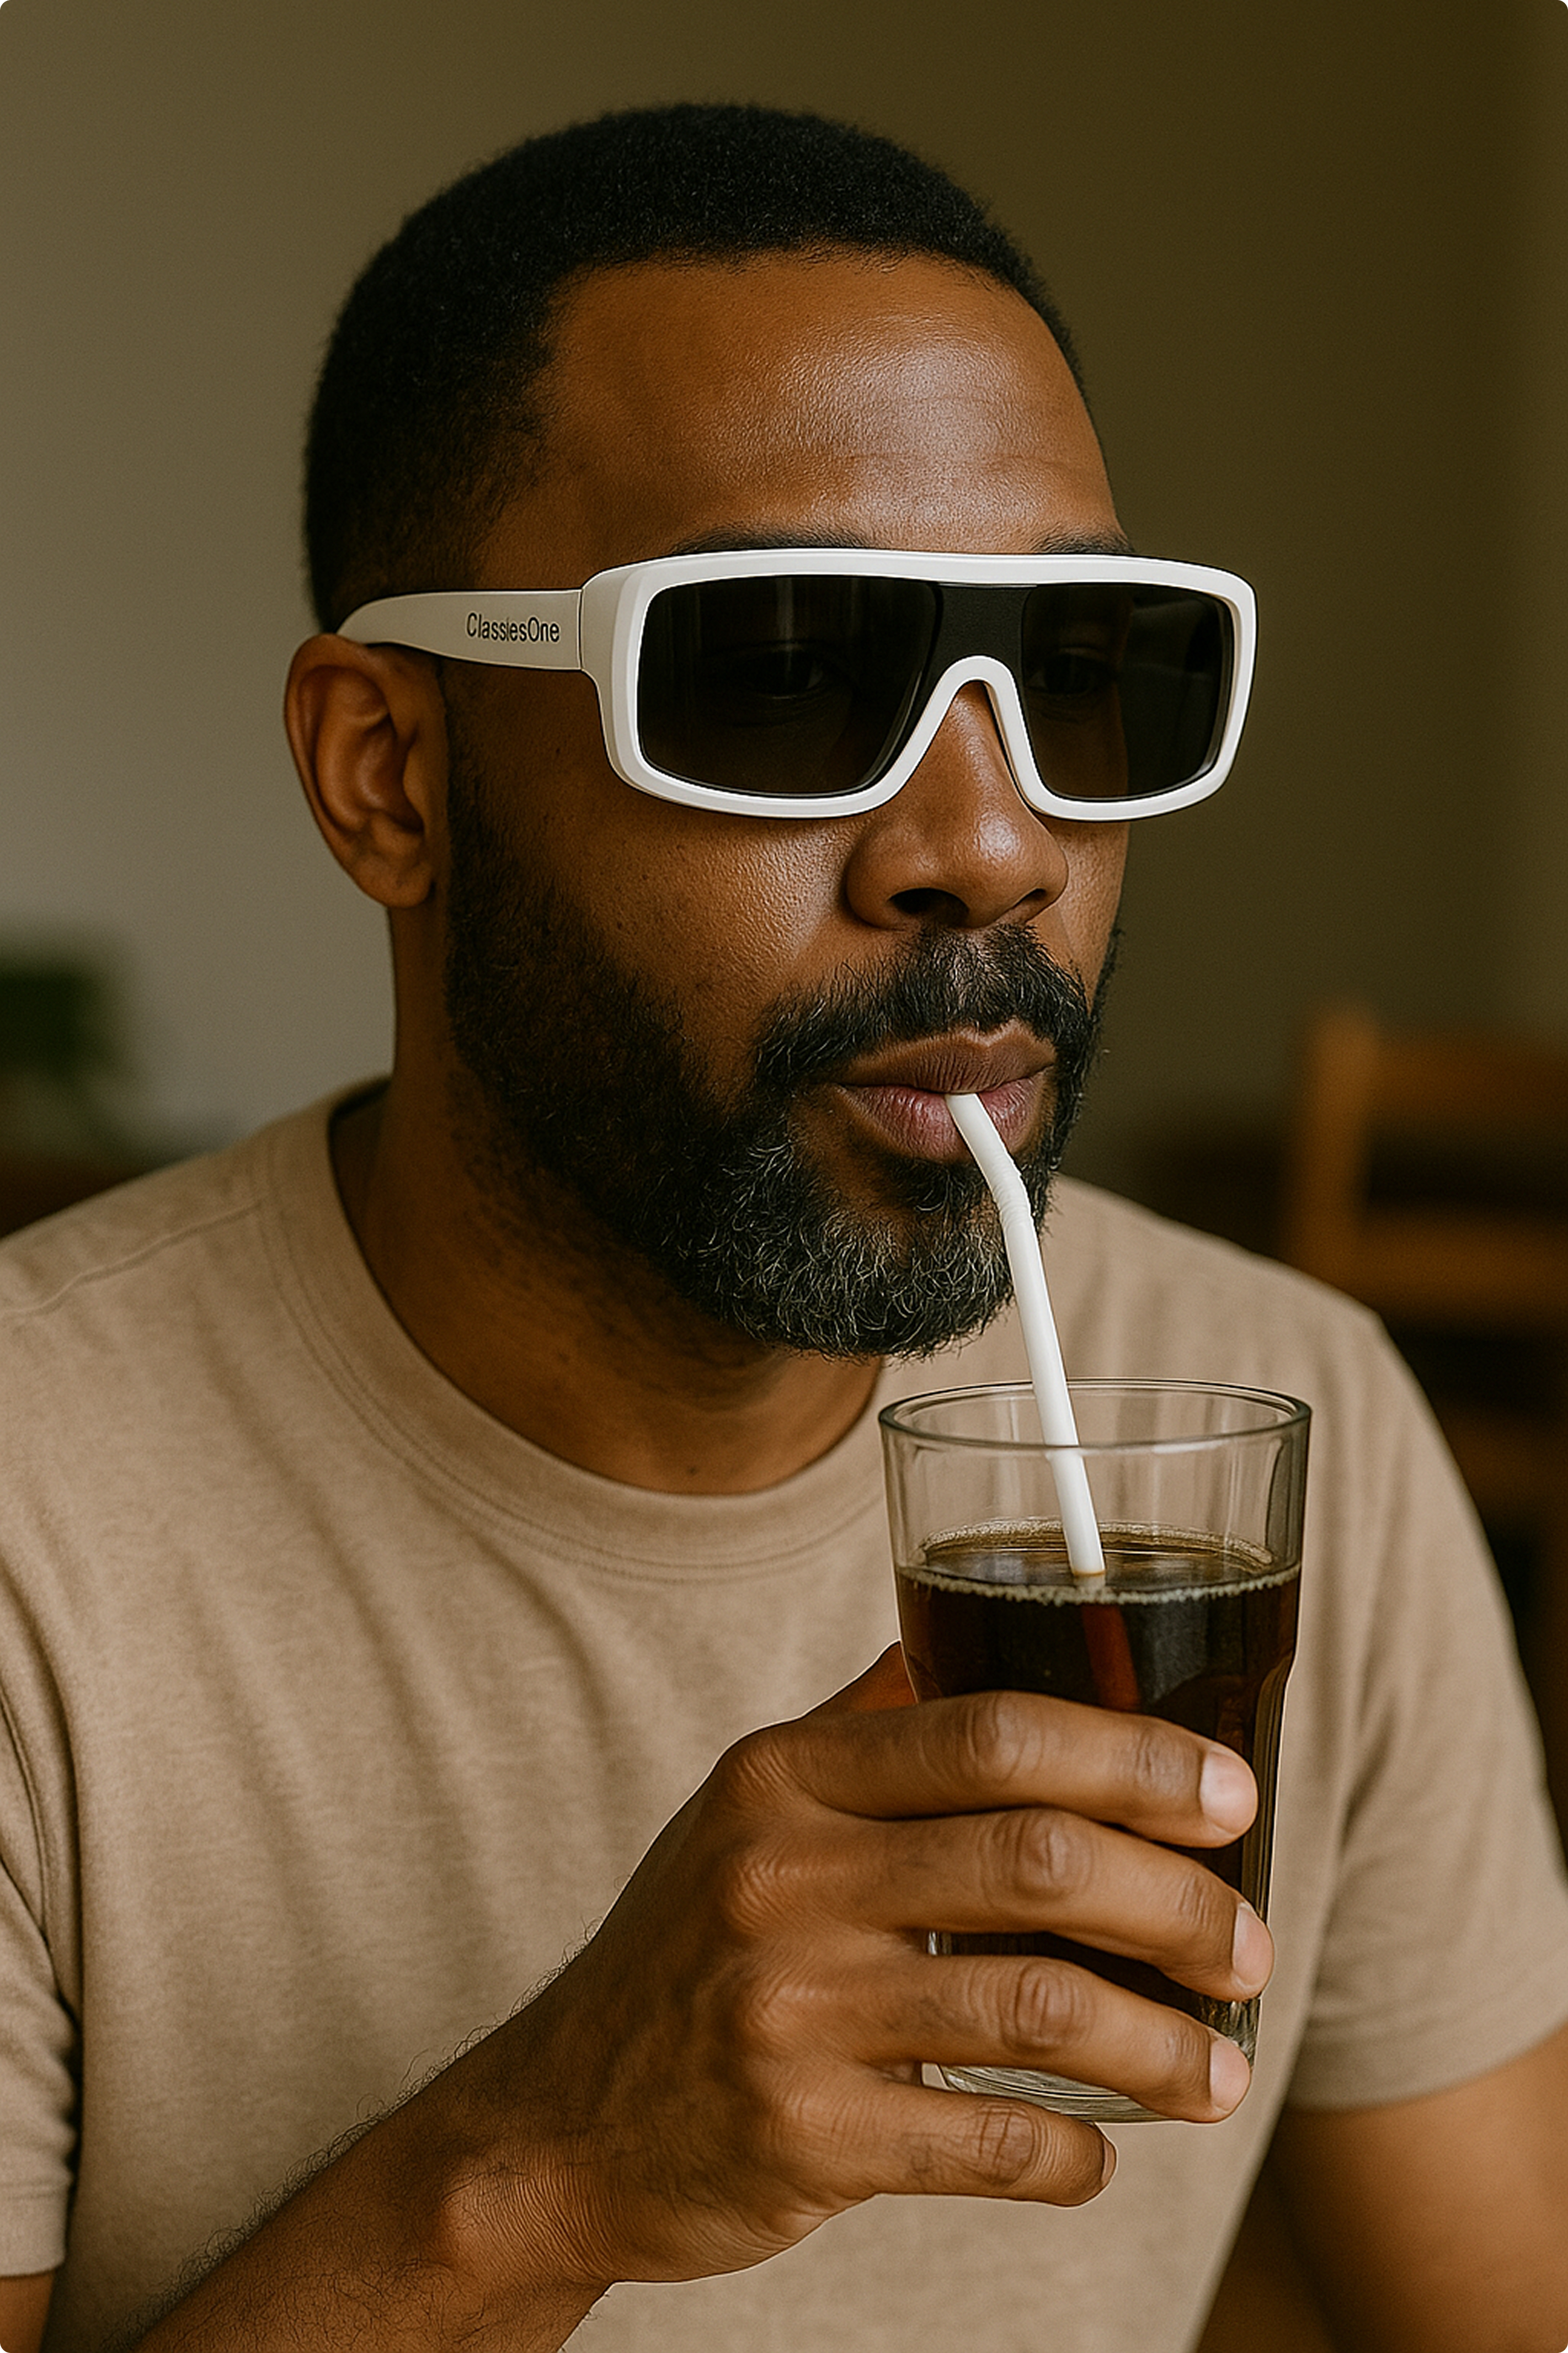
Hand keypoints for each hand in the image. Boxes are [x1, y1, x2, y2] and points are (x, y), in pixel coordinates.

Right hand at [420, 1645, 1270, 2307]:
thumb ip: (867, 1723)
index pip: (993, 1731)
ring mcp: (787, 2008)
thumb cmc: (692, 1944)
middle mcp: (782, 1874)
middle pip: (1039, 1860)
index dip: (1136, 1757)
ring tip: (1224, 2069)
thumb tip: (978, 1621)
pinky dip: (1075, 2152)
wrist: (560, 2121)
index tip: (1232, 1796)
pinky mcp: (802, 2136)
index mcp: (785, 1775)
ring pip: (1039, 2007)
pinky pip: (990, 2141)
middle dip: (1181, 1905)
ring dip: (1162, 2043)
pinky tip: (1106, 2149)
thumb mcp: (753, 1806)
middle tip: (1250, 1947)